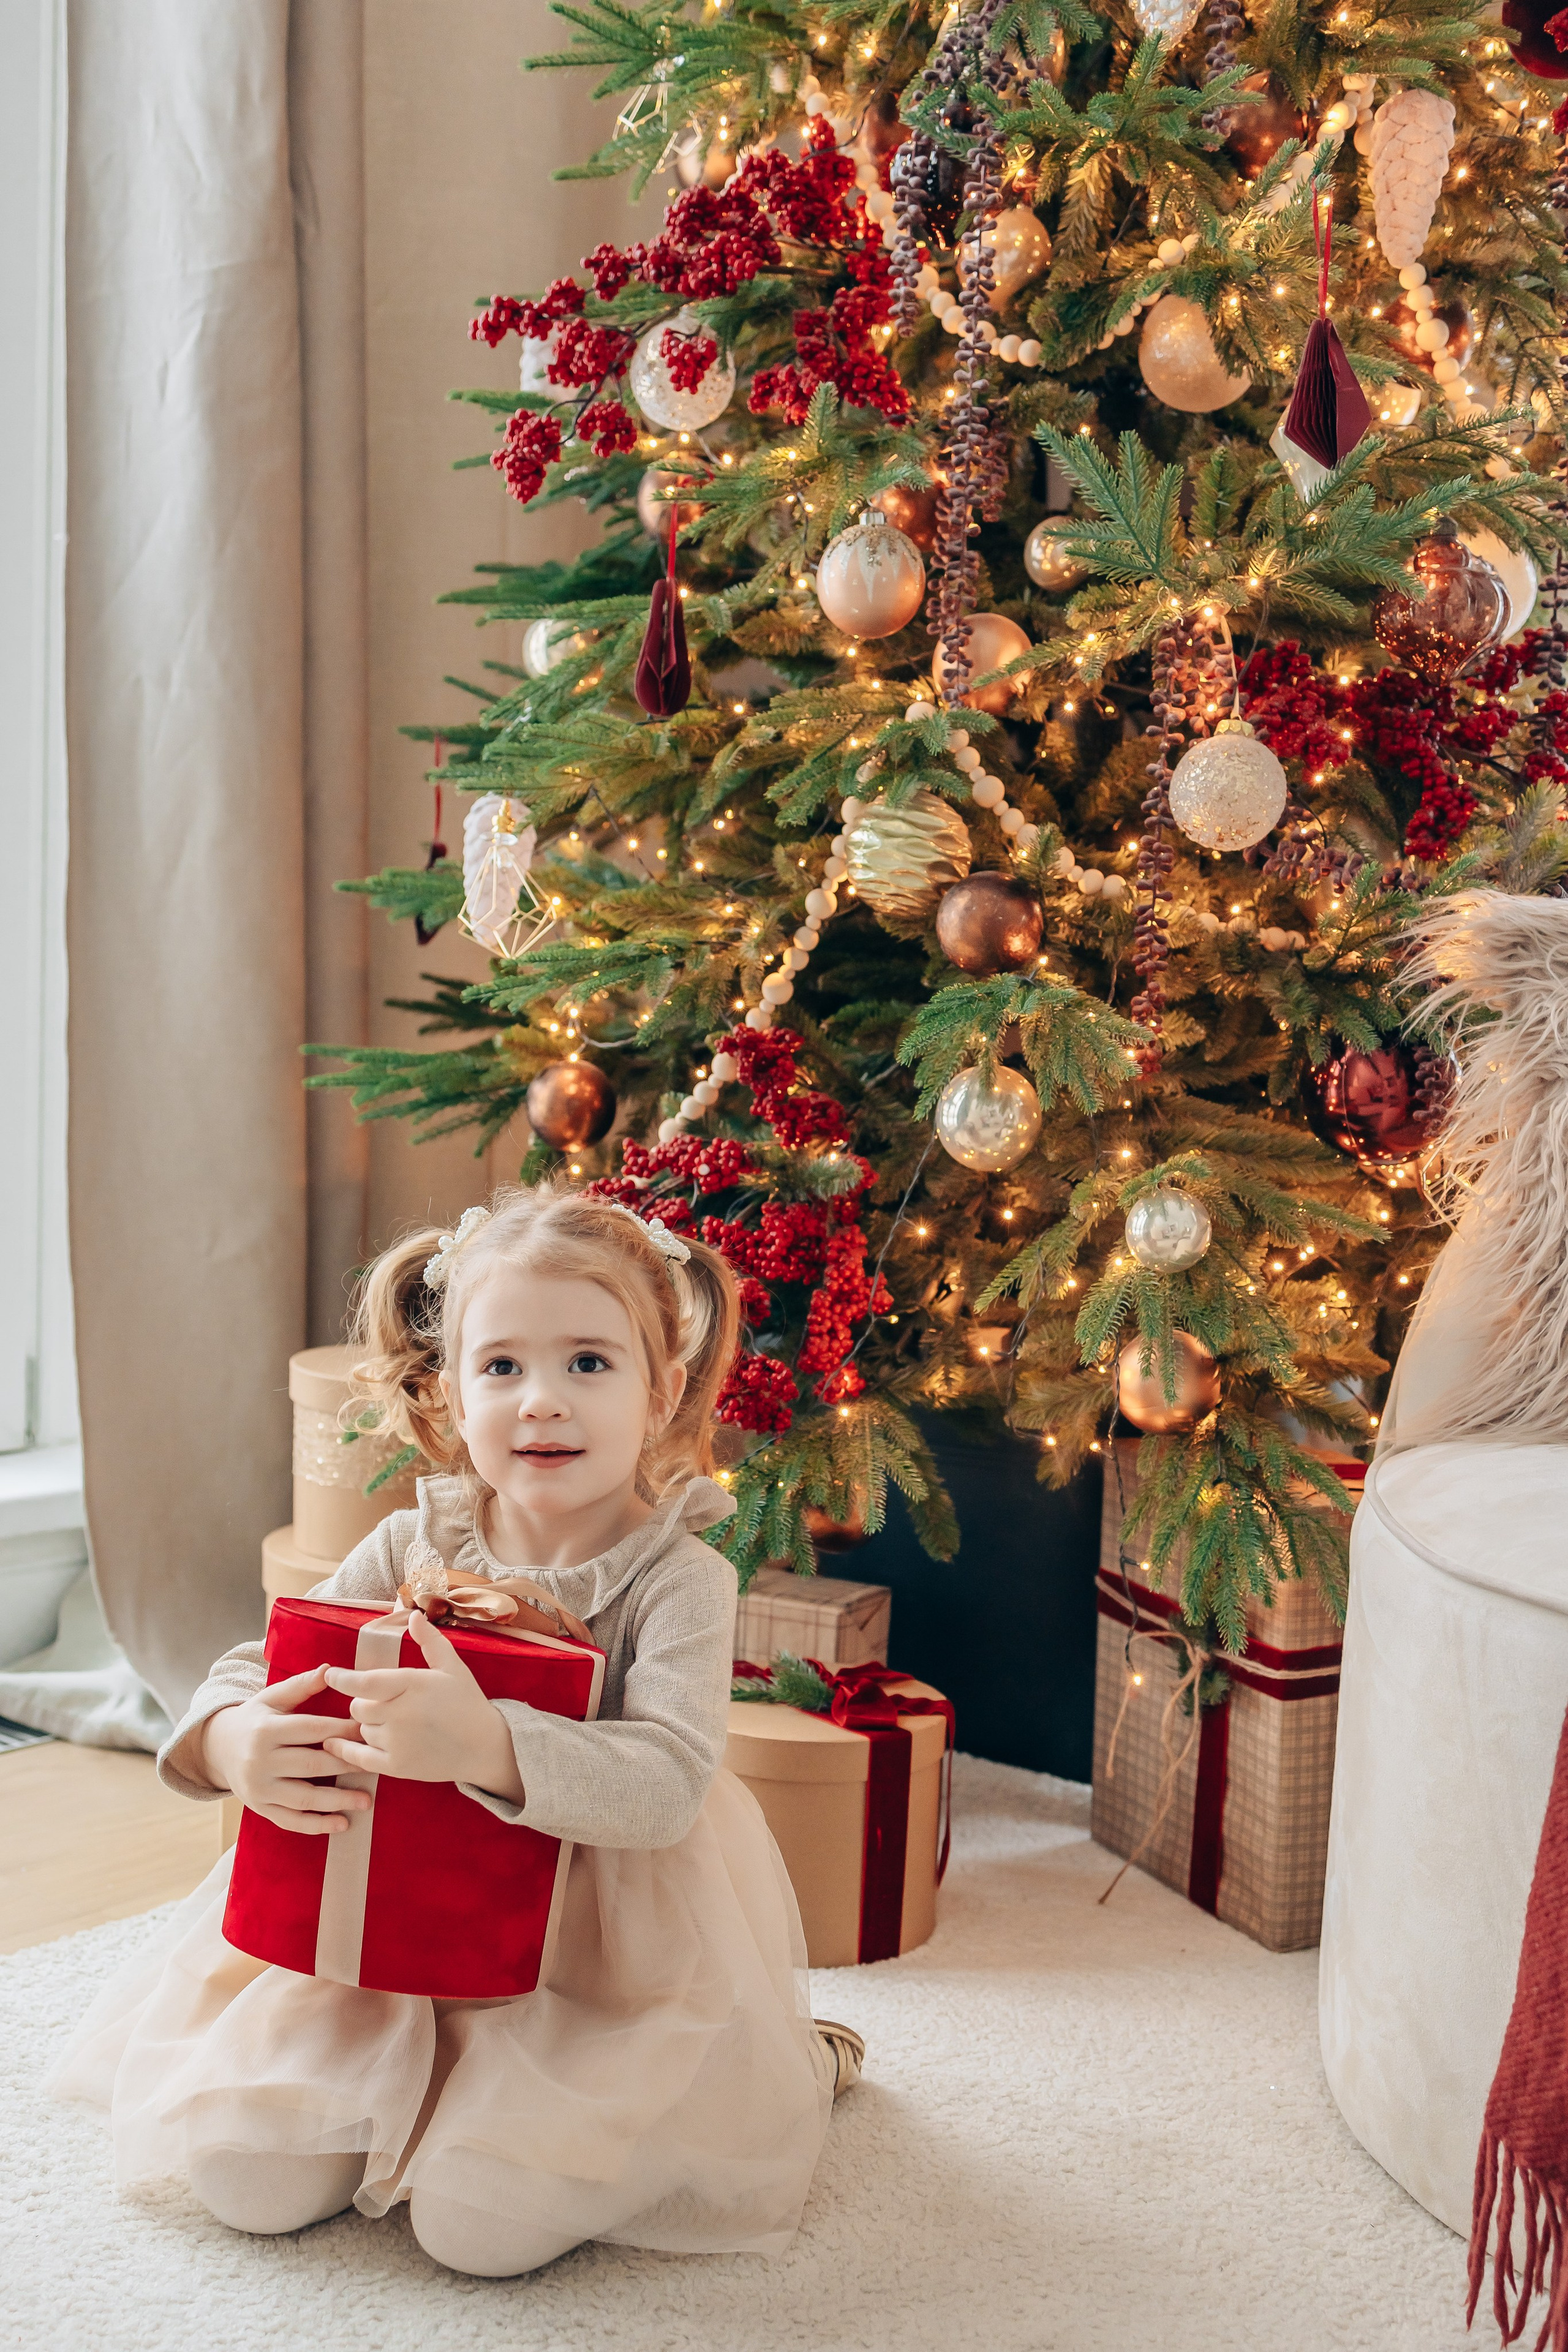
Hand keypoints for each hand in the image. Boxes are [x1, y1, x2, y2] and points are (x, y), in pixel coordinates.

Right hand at [199, 1668, 370, 1836]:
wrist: (219, 1747)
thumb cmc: (256, 1718)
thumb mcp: (272, 1698)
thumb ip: (300, 1686)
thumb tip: (330, 1670)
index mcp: (265, 1730)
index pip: (310, 1730)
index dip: (341, 1730)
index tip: (369, 1731)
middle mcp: (260, 1761)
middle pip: (310, 1765)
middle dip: (345, 1766)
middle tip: (376, 1765)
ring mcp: (258, 1789)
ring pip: (302, 1798)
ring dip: (336, 1801)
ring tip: (366, 1801)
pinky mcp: (260, 1808)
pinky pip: (290, 1821)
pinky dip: (316, 1825)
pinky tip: (342, 1824)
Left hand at [321, 1612, 523, 1802]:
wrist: (484, 1747)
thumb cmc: (467, 1702)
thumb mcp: (452, 1667)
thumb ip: (430, 1641)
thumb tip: (413, 1615)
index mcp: (412, 1685)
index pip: (364, 1682)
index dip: (342, 1679)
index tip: (330, 1674)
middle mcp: (401, 1714)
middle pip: (358, 1707)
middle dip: (363, 1702)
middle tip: (379, 1701)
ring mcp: (398, 1742)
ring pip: (361, 1730)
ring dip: (367, 1725)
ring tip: (388, 1723)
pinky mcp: (396, 1766)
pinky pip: (359, 1758)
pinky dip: (344, 1750)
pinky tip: (333, 1743)